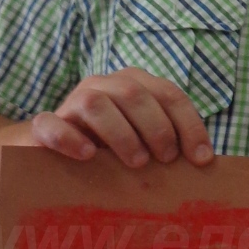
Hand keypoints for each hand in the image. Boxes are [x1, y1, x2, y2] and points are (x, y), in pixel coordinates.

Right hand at [29, 68, 213, 167]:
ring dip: (122, 134)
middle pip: (135, 95)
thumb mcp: (144, 141)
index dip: (190, 125)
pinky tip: (88, 155)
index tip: (202, 158)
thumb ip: (168, 143)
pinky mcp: (44, 124)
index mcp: (134, 84)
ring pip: (96, 104)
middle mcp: (104, 86)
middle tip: (166, 160)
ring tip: (137, 162)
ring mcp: (72, 102)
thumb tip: (204, 164)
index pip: (169, 95)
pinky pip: (52, 124)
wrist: (53, 150)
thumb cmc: (111, 148)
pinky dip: (70, 139)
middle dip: (157, 128)